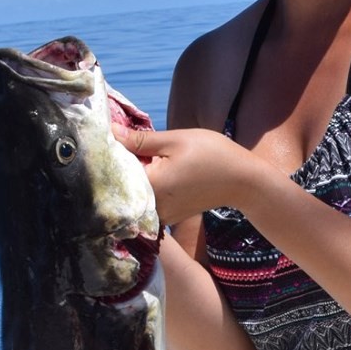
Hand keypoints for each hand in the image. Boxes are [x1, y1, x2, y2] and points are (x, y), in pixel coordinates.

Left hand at [116, 125, 248, 225]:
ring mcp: (160, 216)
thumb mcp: (175, 140)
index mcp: (151, 186)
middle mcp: (152, 207)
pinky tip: (151, 168)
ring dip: (133, 175)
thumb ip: (140, 140)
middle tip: (120, 141)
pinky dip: (146, 185)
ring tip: (135, 153)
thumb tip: (110, 132)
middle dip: (120, 164)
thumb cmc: (213, 155)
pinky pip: (147, 200)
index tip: (107, 137)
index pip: (116, 170)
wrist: (243, 182)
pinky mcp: (168, 217)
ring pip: (135, 193)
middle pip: (123, 185)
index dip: (110, 153)